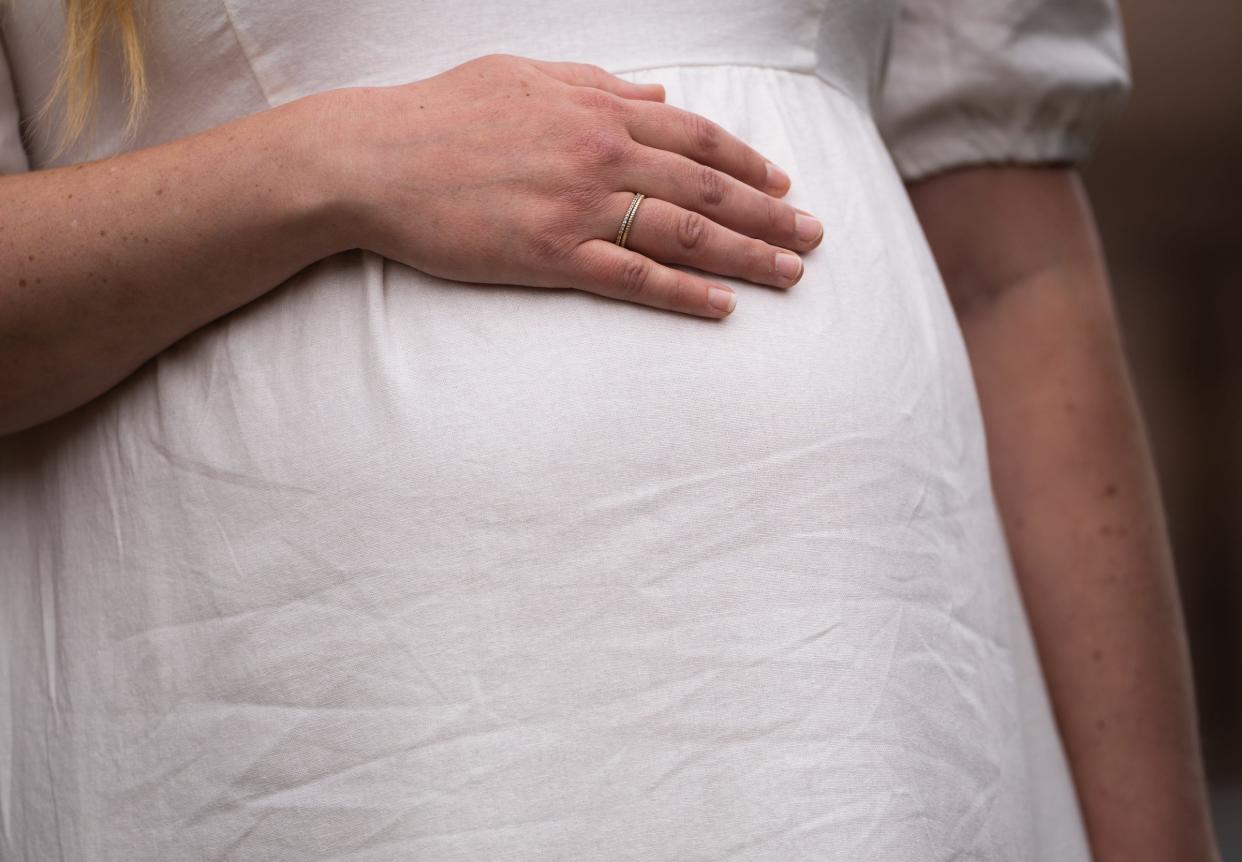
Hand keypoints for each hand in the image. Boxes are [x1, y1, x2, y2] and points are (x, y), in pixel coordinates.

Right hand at [327, 53, 823, 317]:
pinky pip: (635, 278)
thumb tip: (658, 95)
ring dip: (747, 257)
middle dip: (770, 216)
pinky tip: (722, 308)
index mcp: (599, 108)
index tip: (783, 188)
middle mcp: (602, 154)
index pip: (698, 136)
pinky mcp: (551, 256)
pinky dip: (685, 293)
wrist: (374, 158)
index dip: (750, 163)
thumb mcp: (526, 74)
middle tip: (815, 240)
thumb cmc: (442, 113)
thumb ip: (600, 84)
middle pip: (708, 187)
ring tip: (790, 277)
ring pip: (685, 232)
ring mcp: (579, 207)